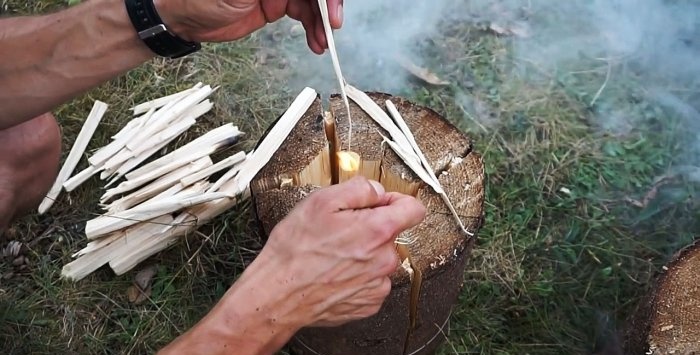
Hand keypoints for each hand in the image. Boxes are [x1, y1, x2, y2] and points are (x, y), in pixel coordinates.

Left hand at [154, 0, 343, 53]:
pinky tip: (317, 41)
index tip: (331, 5)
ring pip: (313, 0)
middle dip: (327, 4)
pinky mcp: (278, 4)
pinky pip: (304, 14)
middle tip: (332, 23)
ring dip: (322, 21)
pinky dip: (313, 28)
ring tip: (323, 40)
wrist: (185, 17)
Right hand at [159, 177, 424, 353]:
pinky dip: (358, 276)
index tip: (382, 202)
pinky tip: (334, 273)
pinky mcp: (368, 304)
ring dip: (364, 254)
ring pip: (381, 259)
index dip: (397, 200)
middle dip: (370, 228)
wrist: (277, 294)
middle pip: (391, 235)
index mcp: (378, 230)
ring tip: (332, 255)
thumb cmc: (295, 250)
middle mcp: (385, 260)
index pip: (414, 209)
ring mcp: (378, 285)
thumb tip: (377, 191)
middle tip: (339, 230)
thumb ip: (358, 189)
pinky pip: (372, 282)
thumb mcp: (321, 202)